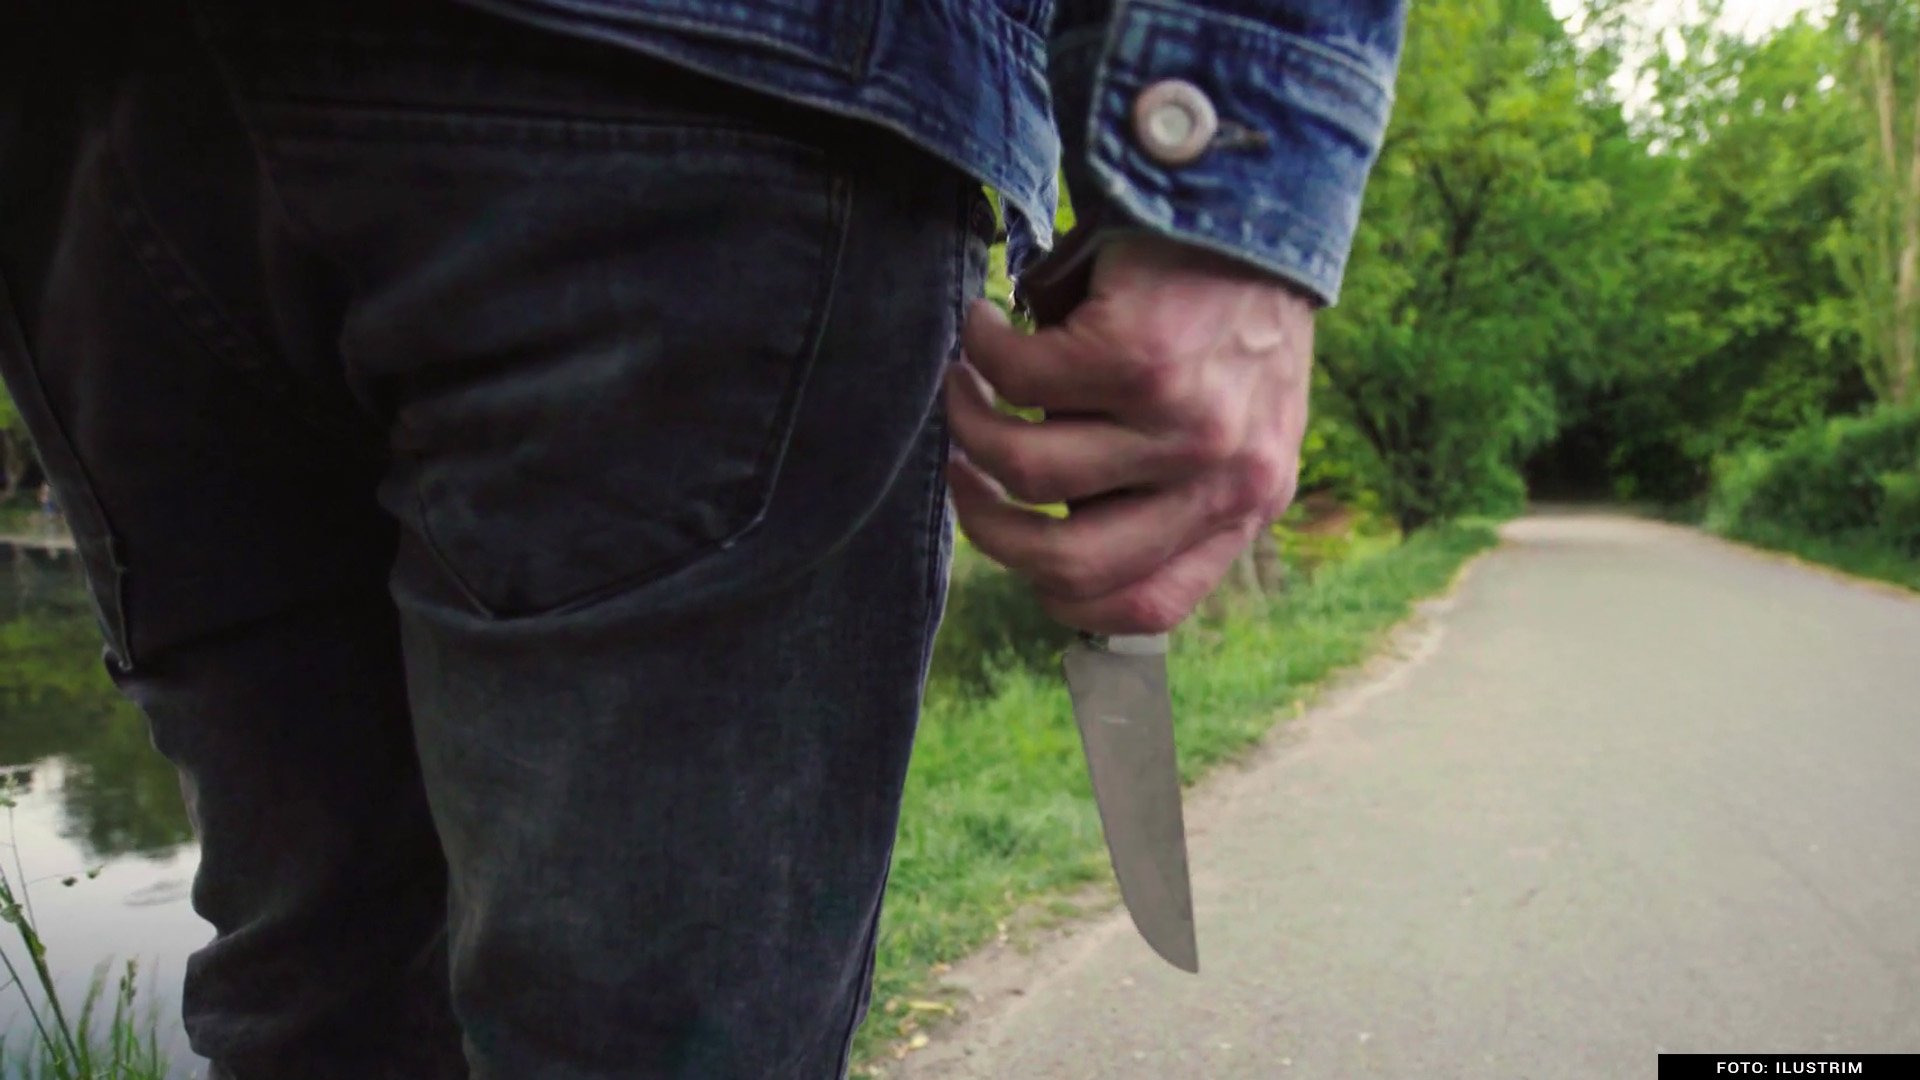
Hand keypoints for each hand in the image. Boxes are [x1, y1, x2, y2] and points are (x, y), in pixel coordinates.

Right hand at [946, 234, 1314, 635]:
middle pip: (1069, 565)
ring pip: (1026, 469)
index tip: (1019, 556)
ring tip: (965, 382)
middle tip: (963, 471)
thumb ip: (1167, 484)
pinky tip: (986, 323)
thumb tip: (1054, 534)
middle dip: (987, 526)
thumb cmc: (1223, 307)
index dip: (1062, 597)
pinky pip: (1020, 382)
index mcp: (1244, 502)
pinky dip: (983, 350)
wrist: (1252, 193)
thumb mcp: (1225, 417)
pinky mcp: (1142, 356)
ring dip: (970, 424)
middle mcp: (1223, 476)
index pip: (1149, 604)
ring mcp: (1186, 422)